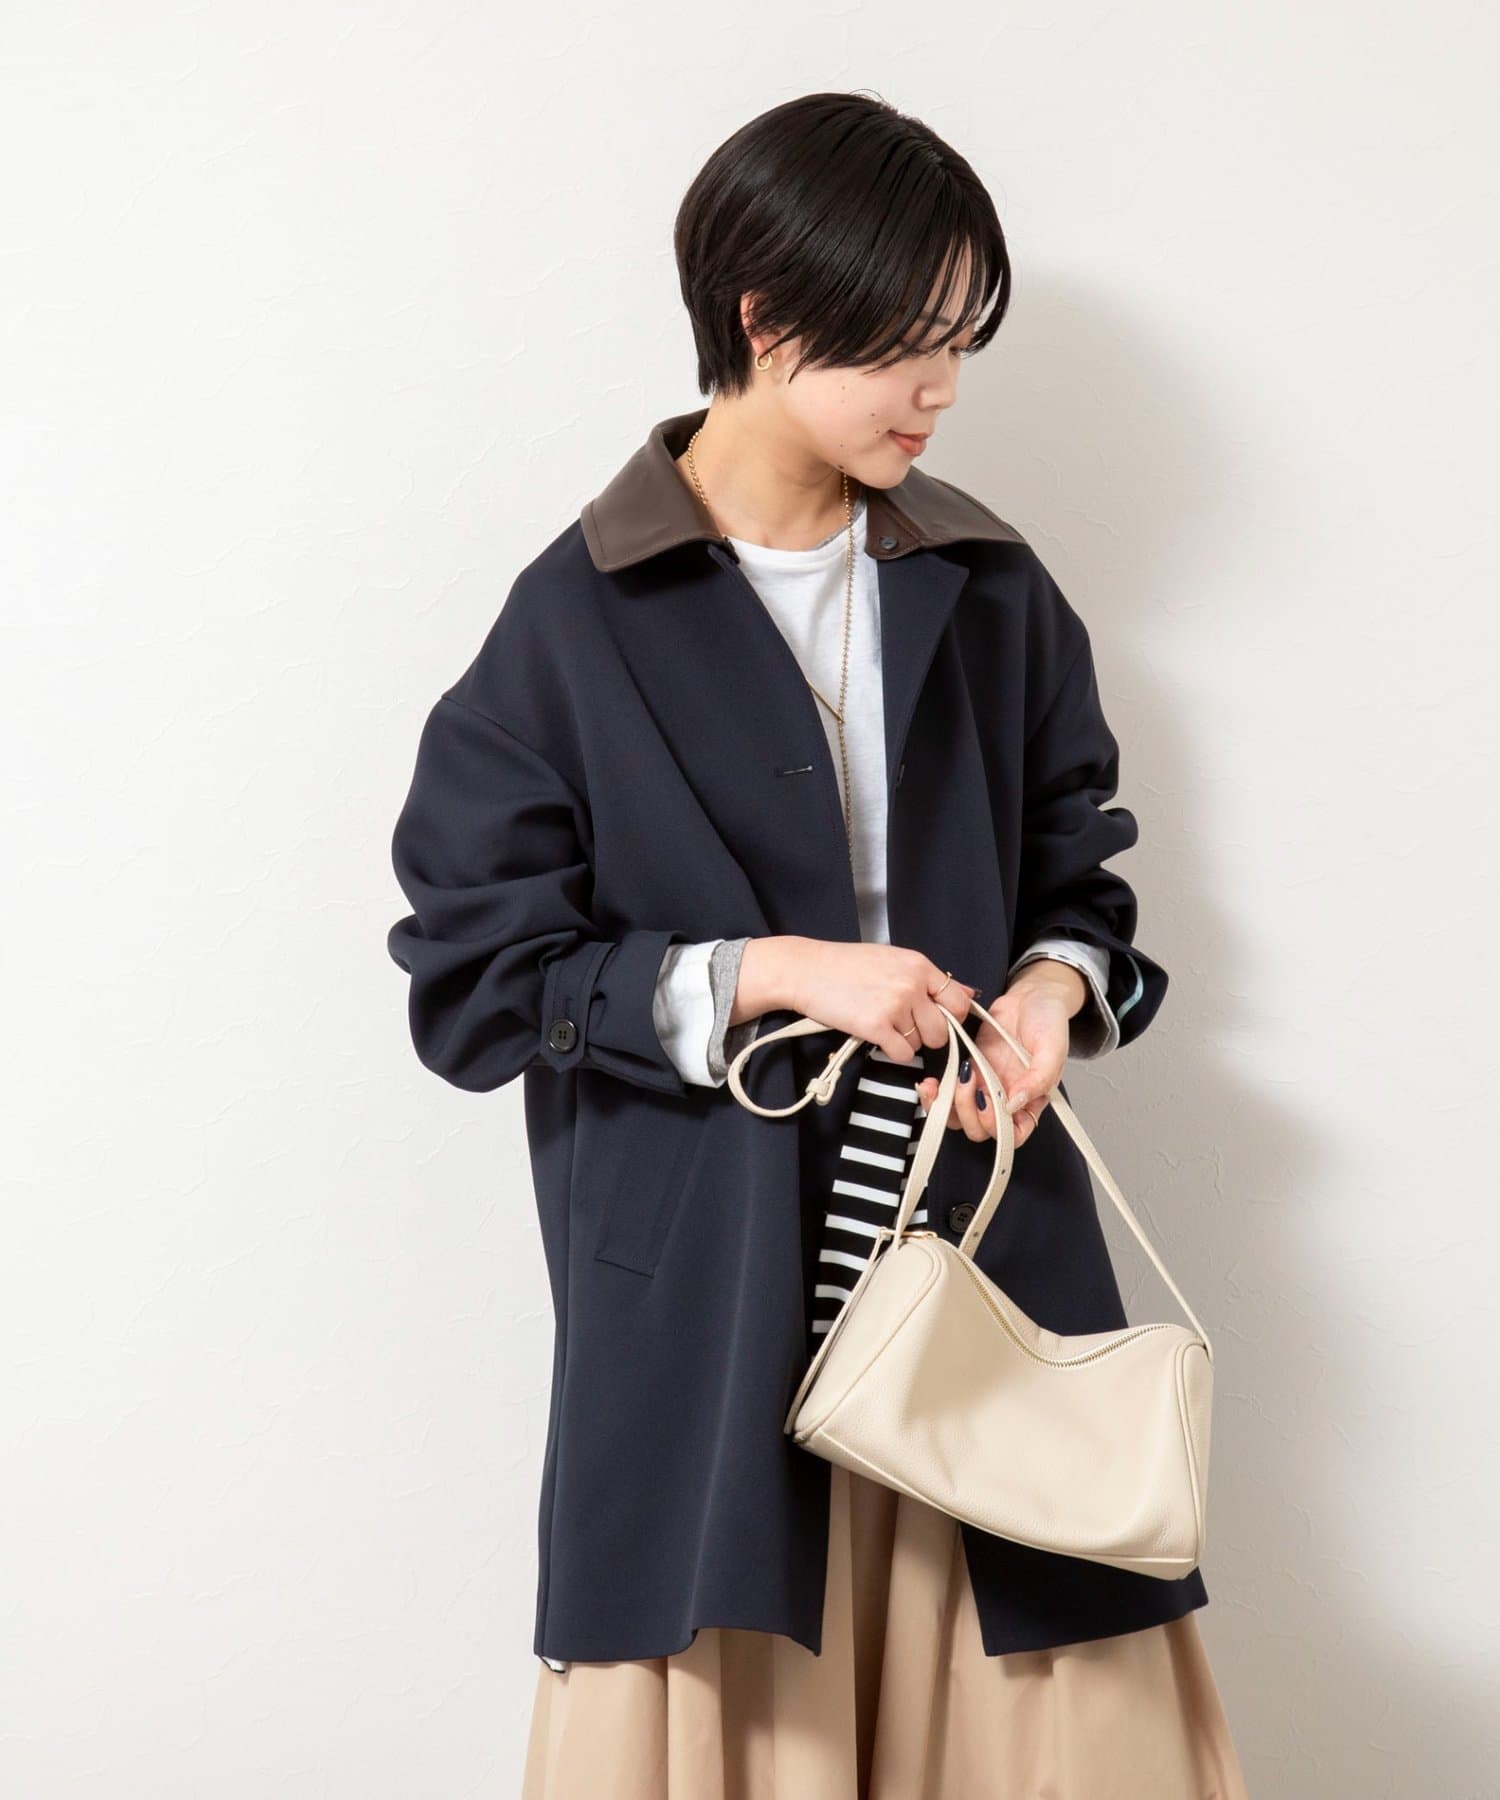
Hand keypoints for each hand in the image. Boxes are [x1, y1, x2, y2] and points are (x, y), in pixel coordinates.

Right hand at [736, 936, 976, 1066]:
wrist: (806, 970)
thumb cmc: (845, 965)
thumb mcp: (892, 960)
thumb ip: (928, 978)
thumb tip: (968, 993)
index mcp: (918, 965)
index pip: (958, 1000)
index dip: (952, 1017)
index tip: (937, 1020)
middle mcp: (912, 985)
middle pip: (942, 1029)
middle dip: (928, 1035)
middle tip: (905, 1027)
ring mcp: (895, 1006)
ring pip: (920, 1043)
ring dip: (905, 1041)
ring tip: (883, 1024)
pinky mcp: (876, 1027)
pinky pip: (902, 1054)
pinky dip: (891, 1051)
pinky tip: (876, 1036)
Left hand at [916, 961, 1084, 1148]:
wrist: (1029, 996)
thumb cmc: (1048, 1021)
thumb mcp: (1053, 1047)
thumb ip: (1039, 1078)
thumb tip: (1014, 1104)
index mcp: (1031, 1101)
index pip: (1013, 1136)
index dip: (997, 1128)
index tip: (990, 1102)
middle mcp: (1006, 1100)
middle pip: (980, 1130)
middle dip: (969, 1112)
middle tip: (969, 1080)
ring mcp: (985, 1086)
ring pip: (959, 1117)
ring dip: (948, 1107)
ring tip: (945, 1082)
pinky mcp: (968, 1071)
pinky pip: (948, 1094)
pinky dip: (936, 1094)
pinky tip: (932, 1082)